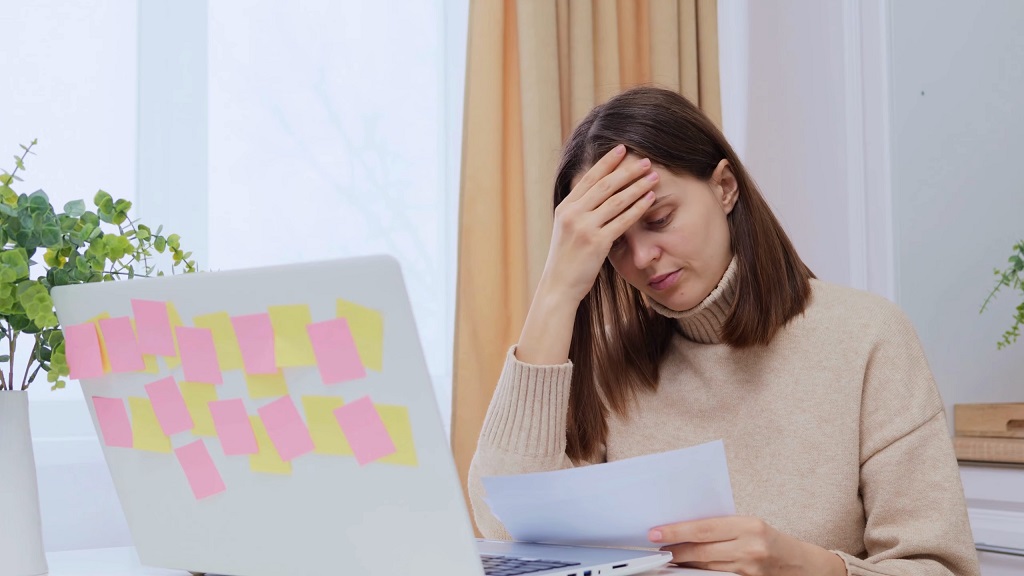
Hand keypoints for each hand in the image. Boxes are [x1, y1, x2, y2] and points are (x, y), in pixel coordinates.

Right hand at [539, 144, 658, 304]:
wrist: (559, 286)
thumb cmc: (566, 260)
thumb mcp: (567, 230)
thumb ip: (580, 212)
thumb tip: (597, 195)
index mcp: (565, 208)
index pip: (588, 178)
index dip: (606, 162)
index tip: (621, 149)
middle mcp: (573, 214)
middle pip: (605, 185)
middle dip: (627, 170)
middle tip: (645, 161)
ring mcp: (585, 228)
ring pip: (616, 200)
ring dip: (637, 186)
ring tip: (653, 176)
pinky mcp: (597, 242)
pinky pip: (622, 221)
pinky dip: (638, 208)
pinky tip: (649, 199)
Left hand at [648, 516, 845, 575]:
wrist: (806, 566)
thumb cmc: (772, 540)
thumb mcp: (751, 525)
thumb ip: (722, 527)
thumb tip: (685, 529)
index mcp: (750, 525)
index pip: (704, 528)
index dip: (676, 531)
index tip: (655, 532)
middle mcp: (751, 548)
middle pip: (702, 550)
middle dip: (675, 550)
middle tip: (656, 548)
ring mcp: (750, 570)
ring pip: (706, 568)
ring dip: (684, 564)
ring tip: (668, 559)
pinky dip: (701, 574)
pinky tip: (689, 570)